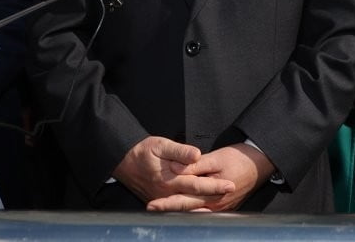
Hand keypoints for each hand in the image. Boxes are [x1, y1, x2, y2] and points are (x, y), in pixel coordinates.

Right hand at [112, 136, 234, 203]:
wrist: (122, 162)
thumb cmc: (142, 151)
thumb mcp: (160, 145)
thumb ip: (179, 151)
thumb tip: (196, 155)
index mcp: (169, 179)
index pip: (197, 184)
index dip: (214, 185)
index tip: (230, 184)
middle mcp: (167, 193)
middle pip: (196, 198)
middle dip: (215, 196)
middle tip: (232, 192)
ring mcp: (164, 200)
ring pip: (188, 206)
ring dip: (206, 204)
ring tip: (222, 200)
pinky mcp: (160, 201)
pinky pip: (179, 208)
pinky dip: (192, 210)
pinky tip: (203, 209)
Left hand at [146, 143, 274, 211]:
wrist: (260, 163)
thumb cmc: (238, 158)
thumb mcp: (216, 158)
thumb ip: (195, 166)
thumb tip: (176, 170)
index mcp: (212, 194)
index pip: (184, 201)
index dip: (167, 203)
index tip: (152, 205)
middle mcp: (216, 205)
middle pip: (187, 210)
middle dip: (168, 210)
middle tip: (151, 209)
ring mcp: (221, 208)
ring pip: (195, 213)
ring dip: (179, 212)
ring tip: (162, 211)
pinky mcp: (224, 206)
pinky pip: (204, 212)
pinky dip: (192, 211)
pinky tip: (182, 210)